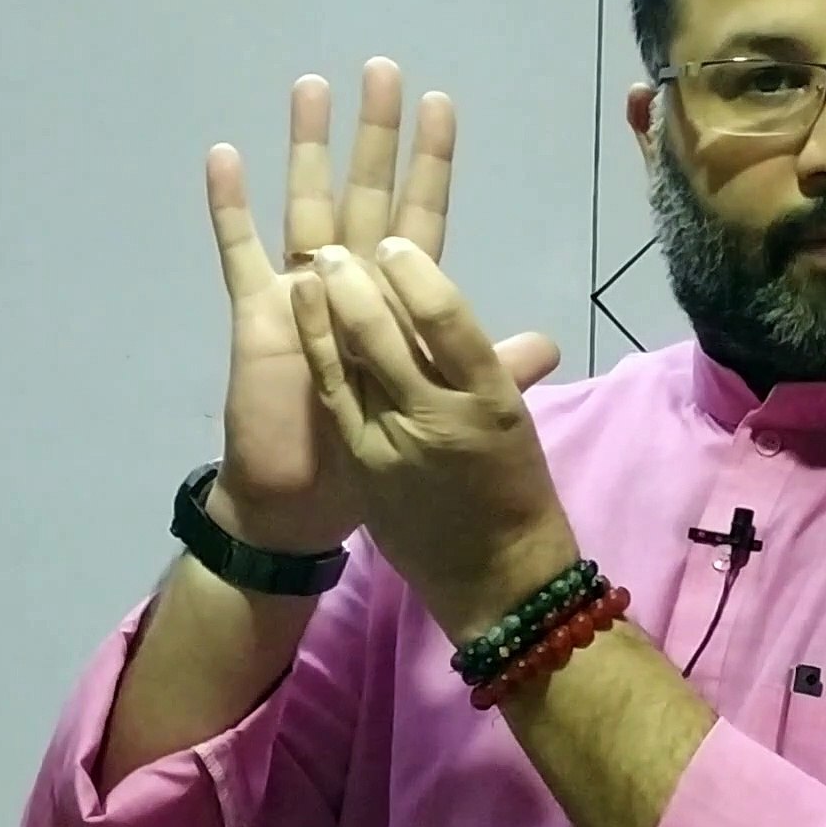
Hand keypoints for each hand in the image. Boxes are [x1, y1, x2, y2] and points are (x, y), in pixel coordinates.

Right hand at [205, 58, 557, 556]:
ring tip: (311, 88)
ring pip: (306, 203)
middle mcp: (350, 281)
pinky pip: (240, 249)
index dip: (430, 164)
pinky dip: (231, 206)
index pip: (419, 216)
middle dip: (374, 134)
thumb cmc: (374, 454)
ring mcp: (299, 291)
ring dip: (308, 148)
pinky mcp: (256, 311)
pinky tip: (225, 155)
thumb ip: (485, 368)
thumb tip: (548, 344)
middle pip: (364, 192)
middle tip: (382, 69)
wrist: (303, 501)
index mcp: (396, 299)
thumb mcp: (441, 407)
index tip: (441, 105)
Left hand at [287, 236, 577, 639]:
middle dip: (359, 286)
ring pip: (353, 362)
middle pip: (389, 335)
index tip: (395, 245)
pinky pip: (337, 398)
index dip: (416, 277)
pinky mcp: (364, 465)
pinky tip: (308, 322)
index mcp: (492, 399)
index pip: (450, 321)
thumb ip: (500, 370)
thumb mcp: (517, 425)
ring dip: (330, 310)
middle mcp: (441, 414)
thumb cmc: (514, 494)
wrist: (493, 581)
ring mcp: (394, 442)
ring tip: (315, 268)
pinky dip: (321, 353)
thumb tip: (501, 326)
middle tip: (340, 251)